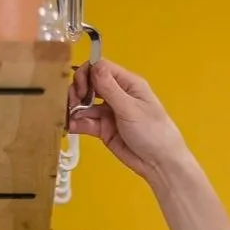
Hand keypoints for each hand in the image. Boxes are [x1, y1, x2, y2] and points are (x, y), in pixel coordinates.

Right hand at [66, 58, 188, 182]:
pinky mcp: (104, 130)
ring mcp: (109, 113)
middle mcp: (117, 95)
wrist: (160, 164)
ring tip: (69, 118)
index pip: (101, 68)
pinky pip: (86, 122)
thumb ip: (109, 88)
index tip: (81, 88)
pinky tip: (70, 126)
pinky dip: (76, 123)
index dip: (87, 74)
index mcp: (127, 84)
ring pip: (85, 105)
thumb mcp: (130, 108)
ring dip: (74, 109)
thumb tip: (94, 65)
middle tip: (73, 104)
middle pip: (89, 84)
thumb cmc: (154, 133)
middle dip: (77, 92)